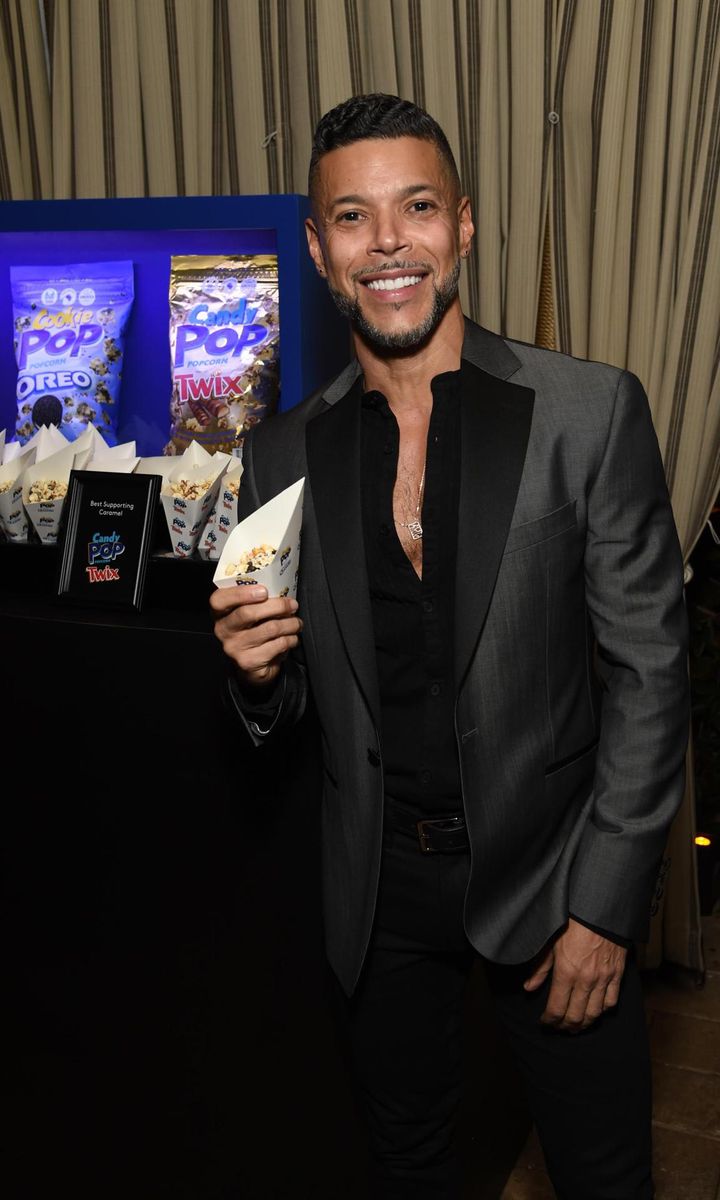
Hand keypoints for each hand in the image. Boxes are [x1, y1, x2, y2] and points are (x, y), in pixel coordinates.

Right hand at [210, 583, 302, 687]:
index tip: (264, 590)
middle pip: (247, 613)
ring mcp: (234, 648)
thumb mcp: (250, 613)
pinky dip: (290, 639)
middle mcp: (223, 630)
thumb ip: (257, 600)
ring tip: (297, 622)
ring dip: (290, 623)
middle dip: (277, 606)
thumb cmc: (254, 631)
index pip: (218, 600)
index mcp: (220, 613)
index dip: (240, 593)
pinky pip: (277, 645)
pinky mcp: (249, 662)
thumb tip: (281, 590)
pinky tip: (292, 637)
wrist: (253, 667)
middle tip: (293, 604)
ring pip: (269, 629)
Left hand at [523, 917, 626, 1031]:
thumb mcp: (550, 942)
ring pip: (594, 1014)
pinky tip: (594, 1011)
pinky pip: (611, 1002)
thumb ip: (540, 968)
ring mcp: (603, 979)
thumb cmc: (572, 921)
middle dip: (564, 1027)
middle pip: (575, 1017)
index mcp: (566, 972)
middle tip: (558, 1027)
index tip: (544, 1022)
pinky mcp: (617, 975)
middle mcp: (585, 980)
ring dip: (583, 1024)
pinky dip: (602, 1011)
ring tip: (575, 1026)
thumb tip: (528, 987)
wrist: (600, 909)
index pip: (556, 1008)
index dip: (549, 1021)